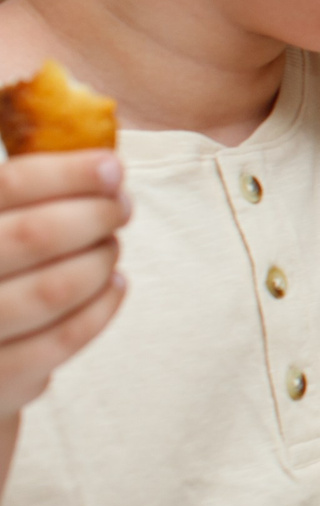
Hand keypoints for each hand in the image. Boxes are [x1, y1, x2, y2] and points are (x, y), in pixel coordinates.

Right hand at [0, 150, 127, 424]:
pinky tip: (114, 284)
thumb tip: (99, 164)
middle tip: (121, 207)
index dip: (66, 172)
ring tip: (111, 246)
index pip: (8, 185)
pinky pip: (62, 340)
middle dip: (94, 215)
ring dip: (100, 260)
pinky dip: (101, 307)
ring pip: (54, 288)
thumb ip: (26, 197)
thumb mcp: (0, 225)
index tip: (113, 167)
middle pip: (35, 235)